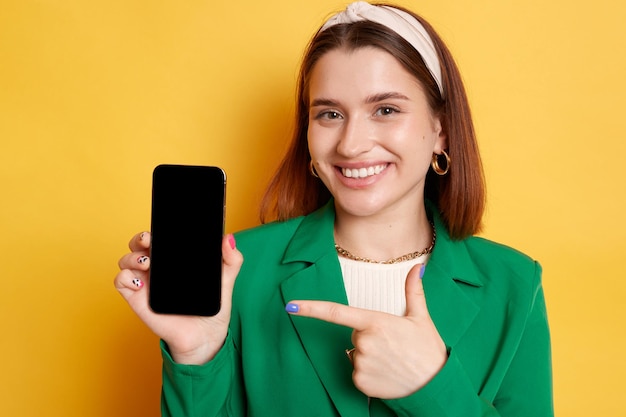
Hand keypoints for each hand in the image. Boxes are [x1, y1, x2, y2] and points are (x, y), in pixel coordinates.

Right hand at [114, 231, 242, 364]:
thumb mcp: (226, 281)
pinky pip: (121, 282)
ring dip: (132, 256)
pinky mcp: (138, 299)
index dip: (156, 229)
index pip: (160, 237)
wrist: (205, 337)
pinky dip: (125, 277)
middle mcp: (157, 269)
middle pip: (138, 245)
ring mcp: (146, 283)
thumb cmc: (212, 309)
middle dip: (139, 238)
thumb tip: (229, 239)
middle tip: (150, 241)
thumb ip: (231, 260)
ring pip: (126, 260)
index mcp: (174, 260)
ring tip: (148, 263)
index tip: (161, 228)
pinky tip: (141, 282)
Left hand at [286, 264, 446, 398]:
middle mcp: (364, 342)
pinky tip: (387, 374)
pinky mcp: (361, 383)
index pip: (336, 312)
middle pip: (353, 335)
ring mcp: (361, 364)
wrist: (435, 386)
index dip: (310, 308)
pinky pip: (356, 373)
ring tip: (392, 360)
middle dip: (368, 337)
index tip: (291, 305)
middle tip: (392, 345)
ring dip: (369, 356)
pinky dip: (369, 374)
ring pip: (354, 354)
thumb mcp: (420, 318)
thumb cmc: (428, 350)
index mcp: (375, 322)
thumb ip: (412, 291)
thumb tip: (415, 268)